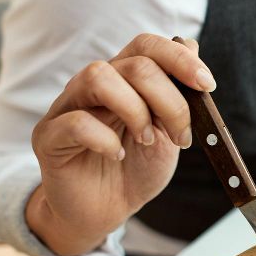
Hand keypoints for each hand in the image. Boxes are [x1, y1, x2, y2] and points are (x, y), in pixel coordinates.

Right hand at [26, 34, 215, 255]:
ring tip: (147, 141)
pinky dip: (105, 139)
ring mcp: (67, 106)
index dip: (180, 59)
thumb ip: (179, 94)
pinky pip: (75, 122)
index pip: (147, 45)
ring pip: (98, 77)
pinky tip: (117, 155)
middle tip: (181, 136)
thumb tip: (192, 45)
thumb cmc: (135, 168)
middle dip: (170, 101)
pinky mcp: (48, 136)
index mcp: (123, 78)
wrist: (105, 210)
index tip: (207, 86)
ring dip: (135, 111)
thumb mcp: (169, 132)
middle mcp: (93, 84)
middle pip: (134, 64)